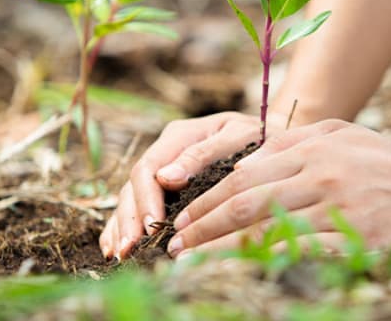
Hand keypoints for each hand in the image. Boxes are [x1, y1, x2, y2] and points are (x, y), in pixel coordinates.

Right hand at [99, 111, 285, 259]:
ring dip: (122, 227)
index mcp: (179, 136)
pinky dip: (123, 226)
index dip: (146, 199)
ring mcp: (163, 170)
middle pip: (134, 186)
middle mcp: (165, 152)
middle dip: (129, 219)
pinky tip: (115, 248)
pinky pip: (137, 206)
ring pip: (130, 198)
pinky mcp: (166, 188)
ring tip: (119, 255)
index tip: (151, 226)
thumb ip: (203, 154)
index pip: (149, 168)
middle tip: (130, 249)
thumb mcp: (238, 137)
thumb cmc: (260, 137)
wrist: (275, 139)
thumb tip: (166, 178)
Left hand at [165, 119, 390, 257]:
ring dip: (223, 253)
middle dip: (204, 229)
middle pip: (247, 206)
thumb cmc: (379, 158)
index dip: (207, 202)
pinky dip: (267, 266)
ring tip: (193, 266)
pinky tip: (244, 275)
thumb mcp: (336, 133)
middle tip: (175, 247)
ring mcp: (338, 209)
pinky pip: (302, 255)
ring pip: (268, 233)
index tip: (182, 220)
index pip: (243, 178)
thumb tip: (242, 161)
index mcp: (310, 150)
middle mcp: (319, 177)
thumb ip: (289, 143)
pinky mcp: (357, 239)